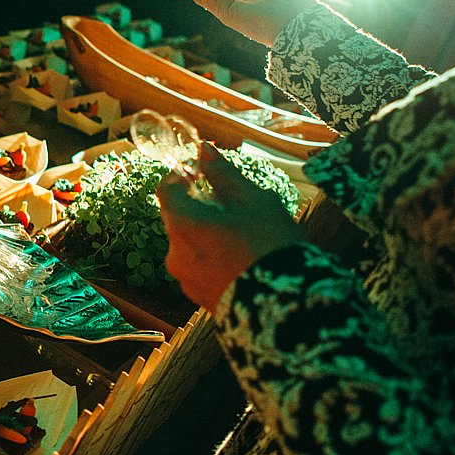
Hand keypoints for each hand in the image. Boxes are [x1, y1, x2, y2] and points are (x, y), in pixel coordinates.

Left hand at [155, 142, 303, 307]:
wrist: (288, 305)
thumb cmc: (271, 247)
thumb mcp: (252, 201)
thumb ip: (223, 174)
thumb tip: (204, 150)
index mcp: (182, 225)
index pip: (166, 189)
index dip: (181, 176)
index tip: (201, 172)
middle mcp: (175, 253)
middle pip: (177, 217)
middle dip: (199, 206)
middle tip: (231, 203)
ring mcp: (185, 279)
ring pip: (189, 242)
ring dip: (207, 232)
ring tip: (244, 233)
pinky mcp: (199, 297)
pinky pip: (199, 266)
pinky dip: (213, 256)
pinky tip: (243, 256)